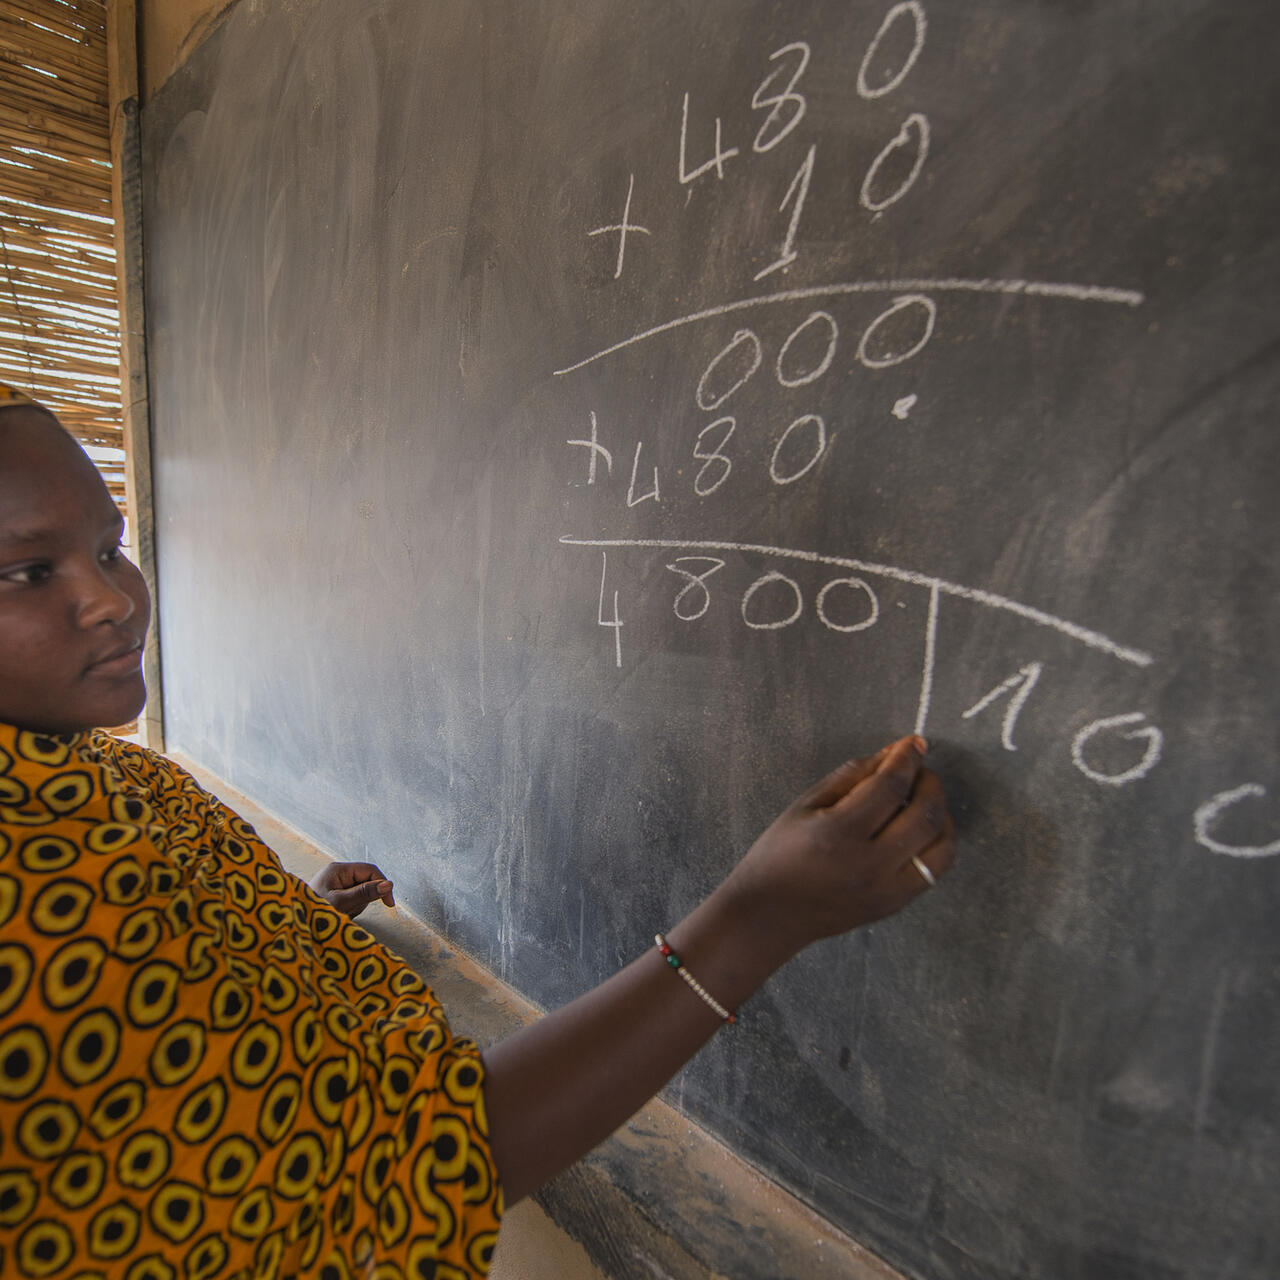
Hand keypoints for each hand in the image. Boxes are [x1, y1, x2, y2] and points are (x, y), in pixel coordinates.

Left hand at [310, 861, 394, 917]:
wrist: (296, 923)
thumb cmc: (314, 911)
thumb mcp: (342, 903)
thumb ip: (365, 893)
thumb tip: (388, 885)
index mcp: (339, 869)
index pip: (370, 870)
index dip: (382, 884)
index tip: (389, 903)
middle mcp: (338, 873)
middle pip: (366, 881)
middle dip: (365, 897)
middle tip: (353, 910)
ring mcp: (337, 883)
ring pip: (361, 891)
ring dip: (358, 904)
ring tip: (344, 913)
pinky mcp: (336, 892)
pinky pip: (354, 898)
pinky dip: (352, 907)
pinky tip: (342, 914)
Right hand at [713, 735, 954, 963]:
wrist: (771, 914)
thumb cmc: (780, 853)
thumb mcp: (805, 805)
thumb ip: (850, 776)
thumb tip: (891, 754)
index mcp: (838, 834)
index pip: (890, 786)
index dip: (907, 758)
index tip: (914, 743)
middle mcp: (869, 864)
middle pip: (924, 813)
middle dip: (929, 781)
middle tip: (919, 768)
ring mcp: (886, 890)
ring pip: (941, 845)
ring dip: (941, 813)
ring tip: (924, 798)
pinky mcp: (894, 905)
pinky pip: (935, 870)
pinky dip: (937, 842)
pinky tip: (921, 829)